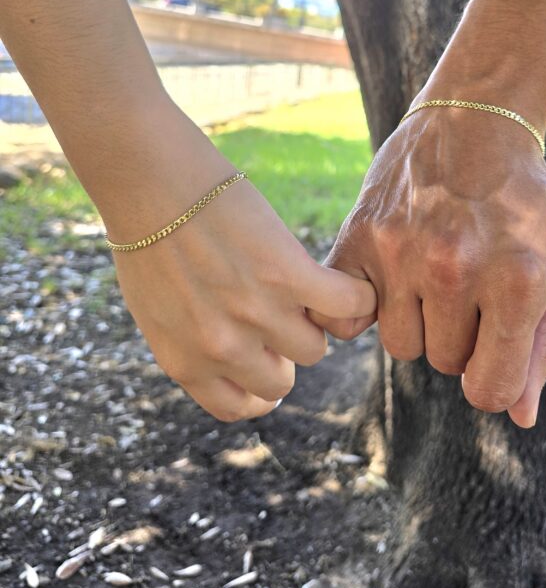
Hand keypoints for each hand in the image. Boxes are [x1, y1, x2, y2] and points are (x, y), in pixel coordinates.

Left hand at [100, 105, 376, 421]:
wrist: (151, 180)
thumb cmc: (148, 234)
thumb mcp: (157, 307)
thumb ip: (192, 340)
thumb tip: (231, 352)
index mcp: (185, 362)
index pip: (240, 406)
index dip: (258, 384)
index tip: (265, 357)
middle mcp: (223, 348)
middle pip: (282, 379)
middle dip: (282, 350)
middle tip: (281, 312)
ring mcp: (259, 313)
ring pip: (314, 345)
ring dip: (313, 319)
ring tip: (304, 286)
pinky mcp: (290, 274)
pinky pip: (348, 305)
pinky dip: (356, 296)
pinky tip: (345, 281)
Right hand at [309, 101, 545, 427]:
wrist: (473, 120)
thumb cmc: (520, 200)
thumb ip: (540, 344)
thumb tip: (521, 416)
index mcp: (518, 281)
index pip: (490, 390)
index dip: (493, 378)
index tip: (493, 351)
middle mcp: (456, 267)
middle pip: (444, 363)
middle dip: (460, 337)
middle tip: (469, 285)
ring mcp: (401, 251)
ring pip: (401, 344)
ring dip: (418, 322)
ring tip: (433, 272)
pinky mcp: (360, 236)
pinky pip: (346, 317)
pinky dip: (364, 309)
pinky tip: (389, 278)